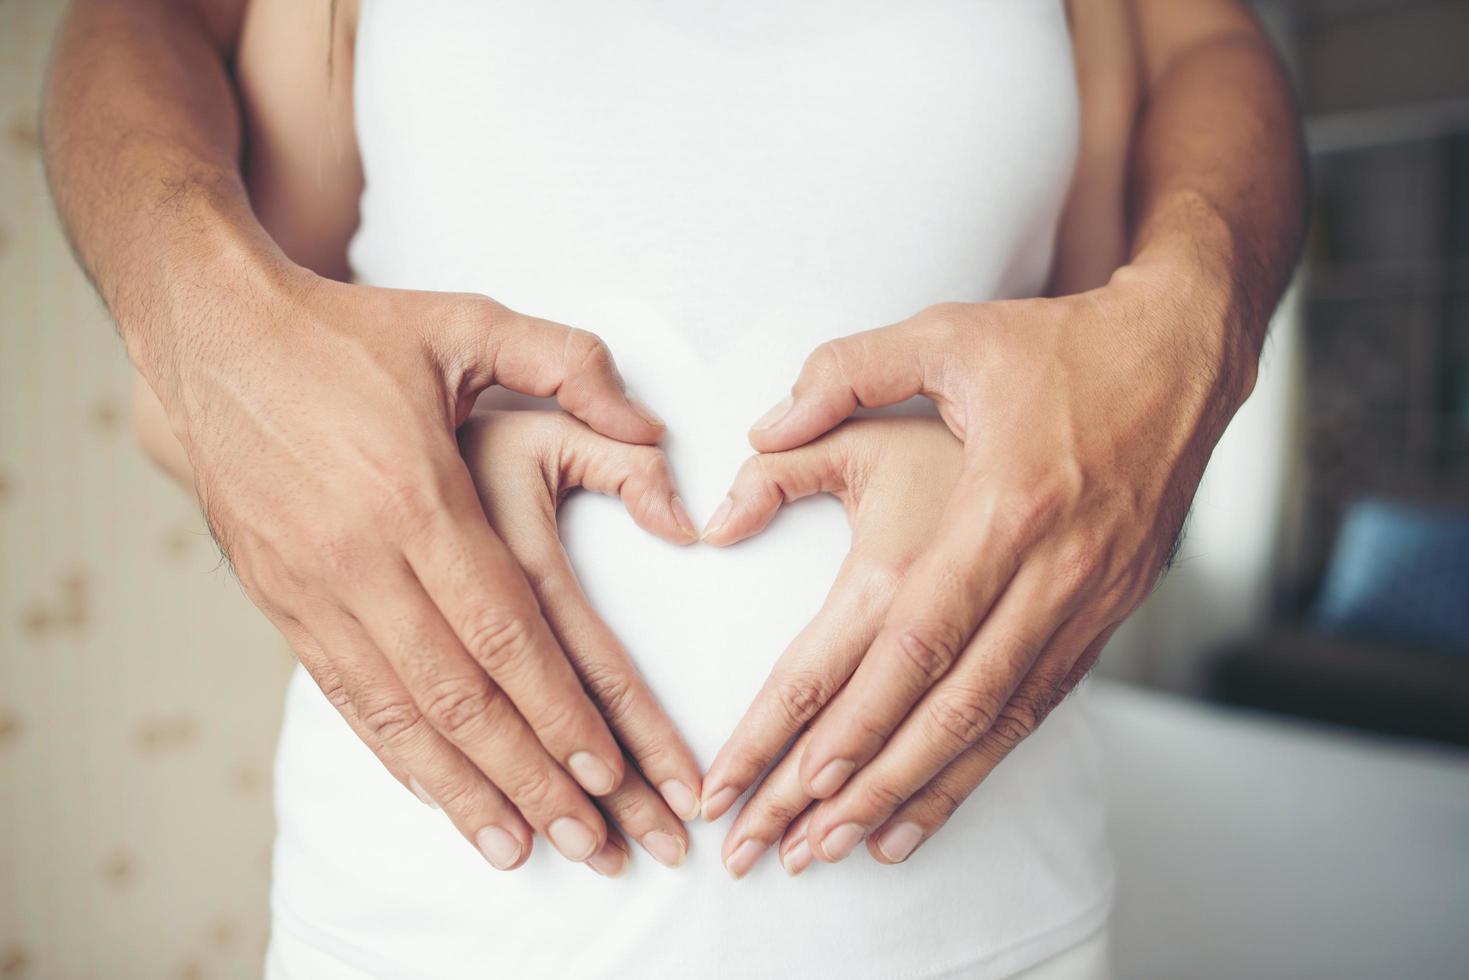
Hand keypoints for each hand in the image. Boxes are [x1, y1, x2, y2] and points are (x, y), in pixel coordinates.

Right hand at [163, 266, 696, 870]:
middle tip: (593, 845)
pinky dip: (396, 757)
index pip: (505, 632)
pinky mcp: (278, 602)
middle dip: (532, 778)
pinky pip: (345, 699)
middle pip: (461, 696)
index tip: (609, 775)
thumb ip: (571, 364)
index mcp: (417, 497)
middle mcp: (360, 559)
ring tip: (525, 852)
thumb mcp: (469, 322)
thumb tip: (656, 429)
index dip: (559, 711)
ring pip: (400, 716)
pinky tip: (439, 797)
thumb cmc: (352, 336)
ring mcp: (311, 589)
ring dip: (466, 792)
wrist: (211, 339)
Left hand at [702, 271, 1249, 868]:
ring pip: (995, 723)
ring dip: (921, 791)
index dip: (857, 714)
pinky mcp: (1107, 614)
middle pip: (949, 704)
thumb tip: (759, 431)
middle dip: (867, 783)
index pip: (916, 636)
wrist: (1182, 356)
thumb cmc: (1055, 345)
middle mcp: (1051, 571)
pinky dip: (981, 765)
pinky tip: (932, 804)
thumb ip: (843, 375)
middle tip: (794, 845)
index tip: (794, 775)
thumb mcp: (945, 335)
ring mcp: (1088, 601)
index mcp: (1004, 506)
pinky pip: (1036, 708)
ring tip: (849, 848)